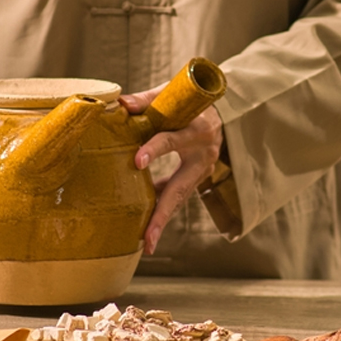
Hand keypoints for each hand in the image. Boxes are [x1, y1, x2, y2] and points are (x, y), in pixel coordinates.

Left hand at [120, 85, 223, 254]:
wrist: (221, 113)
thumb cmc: (190, 103)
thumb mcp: (172, 96)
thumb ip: (147, 100)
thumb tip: (119, 104)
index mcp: (196, 130)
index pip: (172, 140)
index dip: (155, 150)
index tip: (137, 161)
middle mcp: (203, 156)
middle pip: (180, 190)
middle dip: (162, 215)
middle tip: (147, 238)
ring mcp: (201, 172)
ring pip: (179, 200)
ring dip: (161, 222)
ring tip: (146, 244)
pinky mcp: (194, 180)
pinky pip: (176, 198)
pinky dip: (161, 211)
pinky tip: (145, 227)